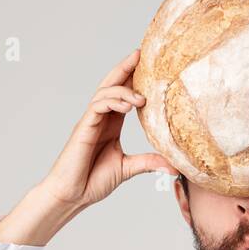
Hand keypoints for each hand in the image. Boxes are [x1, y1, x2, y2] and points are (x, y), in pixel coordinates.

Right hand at [36, 49, 175, 205]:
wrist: (72, 195)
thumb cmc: (93, 181)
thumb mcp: (128, 168)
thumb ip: (149, 162)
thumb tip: (176, 167)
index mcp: (110, 124)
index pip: (123, 94)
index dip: (133, 78)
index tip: (150, 65)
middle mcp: (100, 119)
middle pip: (112, 85)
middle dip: (125, 68)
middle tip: (142, 54)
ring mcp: (90, 122)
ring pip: (105, 93)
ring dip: (123, 90)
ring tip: (142, 98)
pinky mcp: (83, 129)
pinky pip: (97, 107)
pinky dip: (112, 102)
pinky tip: (128, 105)